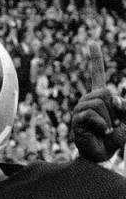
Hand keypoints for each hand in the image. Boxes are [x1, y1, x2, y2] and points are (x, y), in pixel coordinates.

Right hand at [71, 41, 125, 163]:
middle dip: (116, 108)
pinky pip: (92, 114)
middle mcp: (87, 100)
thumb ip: (125, 105)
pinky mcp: (76, 120)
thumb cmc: (116, 137)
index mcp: (99, 96)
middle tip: (114, 123)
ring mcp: (80, 110)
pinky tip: (101, 132)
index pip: (97, 73)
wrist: (103, 155)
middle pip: (106, 92)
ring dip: (110, 118)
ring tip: (107, 129)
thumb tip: (113, 99)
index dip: (95, 58)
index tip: (91, 43)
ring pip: (100, 102)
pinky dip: (103, 124)